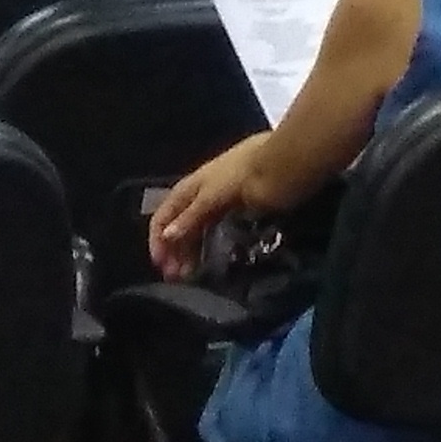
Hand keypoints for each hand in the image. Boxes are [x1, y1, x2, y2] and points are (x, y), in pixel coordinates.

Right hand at [150, 139, 266, 278]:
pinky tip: (210, 260)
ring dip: (190, 252)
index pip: (163, 215)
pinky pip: (216, 231)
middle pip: (179, 225)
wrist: (282, 164)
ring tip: (191, 275)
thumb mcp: (212, 195)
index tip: (162, 266)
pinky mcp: (239, 210)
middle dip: (174, 251)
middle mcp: (201, 194)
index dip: (157, 240)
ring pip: (197, 230)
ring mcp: (220, 202)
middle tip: (177, 277)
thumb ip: (190, 216)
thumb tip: (166, 236)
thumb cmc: (243, 174)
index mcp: (189, 187)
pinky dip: (208, 246)